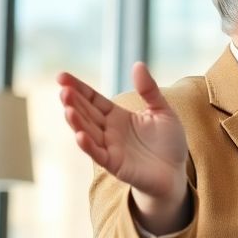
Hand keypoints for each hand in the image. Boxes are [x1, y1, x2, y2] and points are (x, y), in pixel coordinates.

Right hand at [58, 62, 189, 234]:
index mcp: (117, 116)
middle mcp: (108, 131)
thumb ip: (149, 90)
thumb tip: (138, 64)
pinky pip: (99, 154)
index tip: (61, 76)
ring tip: (67, 108)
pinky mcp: (115, 164)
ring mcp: (109, 147)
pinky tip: (79, 135)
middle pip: (87, 113)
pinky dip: (88, 145)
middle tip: (63, 90)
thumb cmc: (169, 142)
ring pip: (88, 132)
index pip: (93, 99)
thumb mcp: (163, 111)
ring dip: (77, 121)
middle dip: (74, 102)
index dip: (78, 88)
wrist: (176, 172)